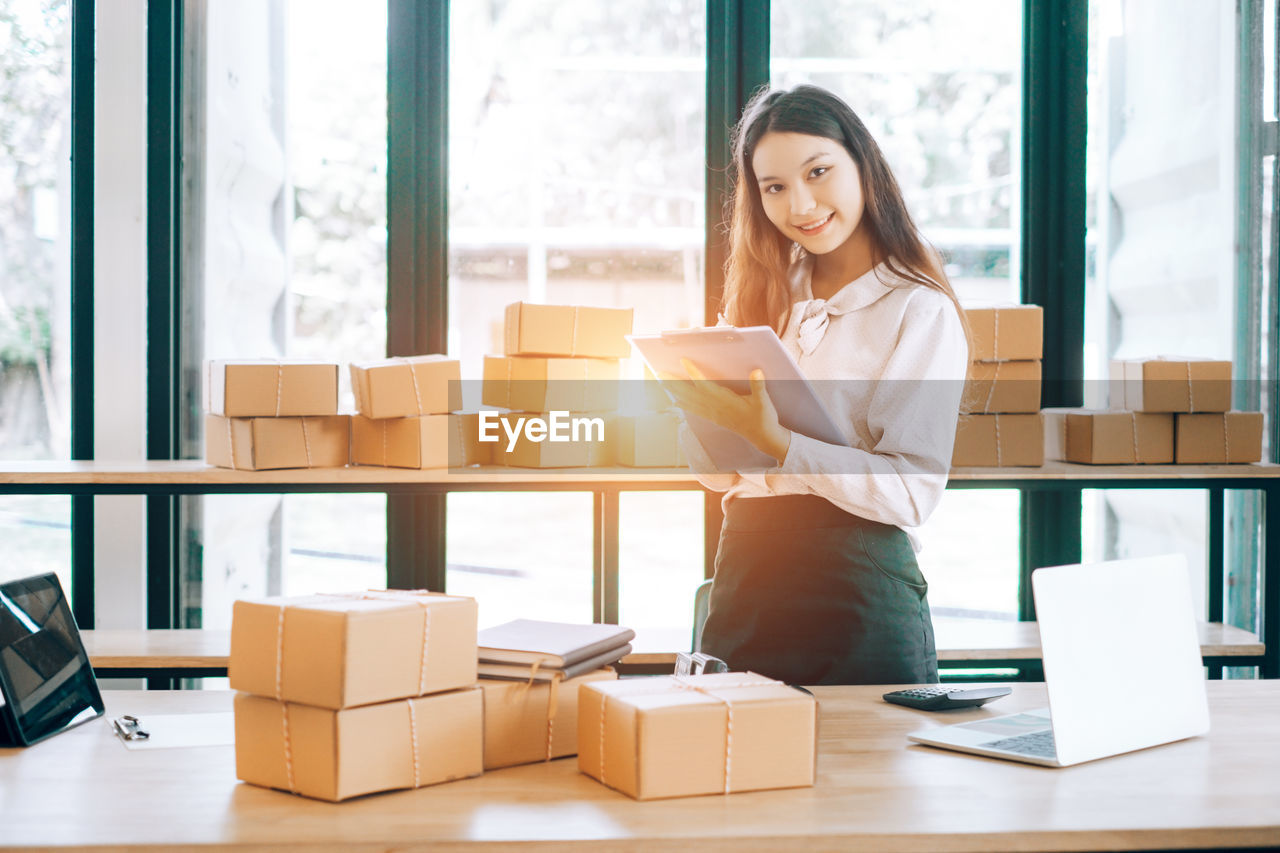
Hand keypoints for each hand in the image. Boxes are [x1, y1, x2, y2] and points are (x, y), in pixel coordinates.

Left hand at [658, 358, 791, 462]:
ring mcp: (714, 414)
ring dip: (675, 392)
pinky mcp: (715, 418)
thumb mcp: (763, 401)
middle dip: (674, 383)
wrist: (763, 437)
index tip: (683, 361)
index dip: (694, 373)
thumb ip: (758, 386)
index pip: (705, 384)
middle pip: (690, 393)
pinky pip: (695, 410)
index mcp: (726, 401)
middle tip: (659, 373)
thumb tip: (756, 371)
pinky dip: (684, 405)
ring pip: (690, 401)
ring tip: (661, 382)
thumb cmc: (763, 417)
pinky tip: (675, 402)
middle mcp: (716, 408)